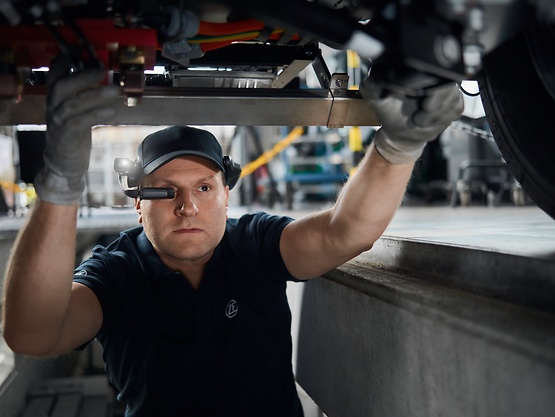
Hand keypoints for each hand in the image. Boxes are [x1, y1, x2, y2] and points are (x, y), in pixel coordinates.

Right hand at [34, 55, 120, 204]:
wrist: (64, 163)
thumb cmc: (74, 134)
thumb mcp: (78, 111)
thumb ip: (86, 95)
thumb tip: (106, 77)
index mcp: (56, 97)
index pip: (54, 73)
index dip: (65, 60)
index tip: (82, 51)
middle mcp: (54, 107)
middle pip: (62, 85)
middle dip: (82, 75)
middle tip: (102, 68)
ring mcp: (58, 122)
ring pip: (72, 104)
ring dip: (95, 95)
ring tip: (115, 90)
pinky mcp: (66, 137)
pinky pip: (79, 123)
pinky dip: (96, 115)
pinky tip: (111, 112)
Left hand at [360, 79, 463, 163]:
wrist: (401, 132)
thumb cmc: (389, 113)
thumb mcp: (376, 99)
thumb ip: (371, 87)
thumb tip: (372, 78)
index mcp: (416, 70)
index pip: (436, 72)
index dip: (432, 92)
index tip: (421, 105)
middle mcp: (434, 74)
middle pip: (449, 88)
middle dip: (434, 108)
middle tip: (418, 118)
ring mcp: (447, 87)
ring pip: (454, 99)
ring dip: (437, 115)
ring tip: (421, 119)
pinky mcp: (454, 99)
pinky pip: (457, 108)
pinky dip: (444, 117)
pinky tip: (431, 119)